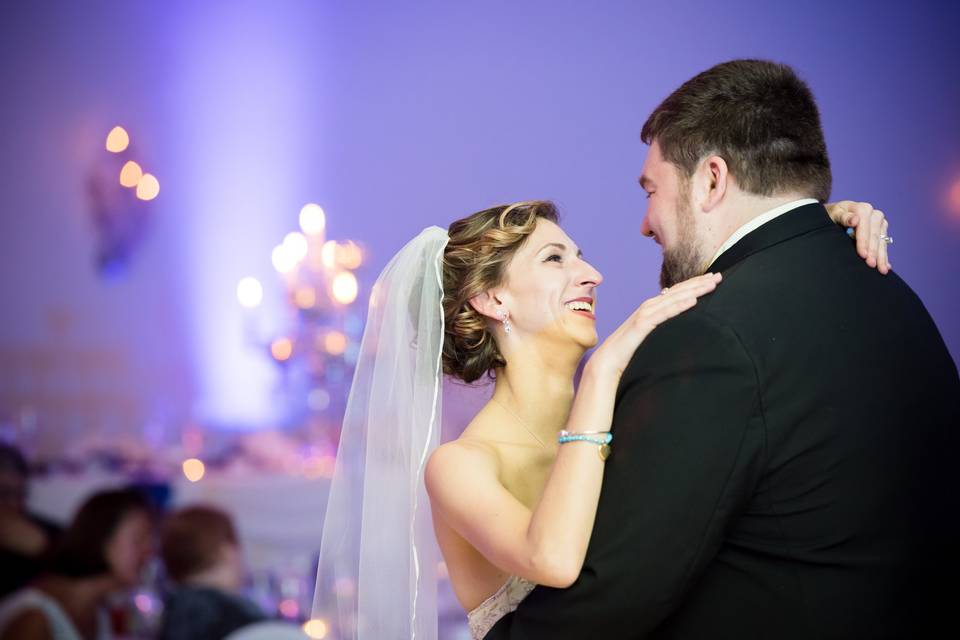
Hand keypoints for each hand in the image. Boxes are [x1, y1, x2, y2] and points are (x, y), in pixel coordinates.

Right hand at [587, 273, 721, 378]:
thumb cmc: (628, 351)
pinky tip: (693, 301)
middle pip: (678, 291)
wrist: (608, 361)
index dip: (695, 284)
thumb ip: (660, 326)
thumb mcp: (649, 335)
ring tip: (711, 284)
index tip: (712, 278)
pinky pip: (664, 314)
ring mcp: (645, 314)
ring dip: (694, 290)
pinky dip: (678, 306)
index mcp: (652, 308)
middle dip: (699, 282)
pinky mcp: (642, 325)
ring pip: (674, 299)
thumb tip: (676, 324)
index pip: (677, 292)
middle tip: (719, 275)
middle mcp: (649, 307)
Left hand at [826, 200, 890, 273]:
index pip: (865, 227)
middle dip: (873, 251)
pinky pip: (884, 244)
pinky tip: (886, 266)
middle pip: (875, 235)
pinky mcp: (882, 231)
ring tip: (881, 270)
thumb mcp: (835, 214)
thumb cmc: (833, 215)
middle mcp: (874, 214)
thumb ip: (844, 217)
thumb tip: (855, 220)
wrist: (837, 214)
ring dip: (881, 256)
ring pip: (881, 241)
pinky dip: (884, 256)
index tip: (862, 254)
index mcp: (863, 209)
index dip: (864, 241)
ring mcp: (880, 223)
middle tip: (870, 265)